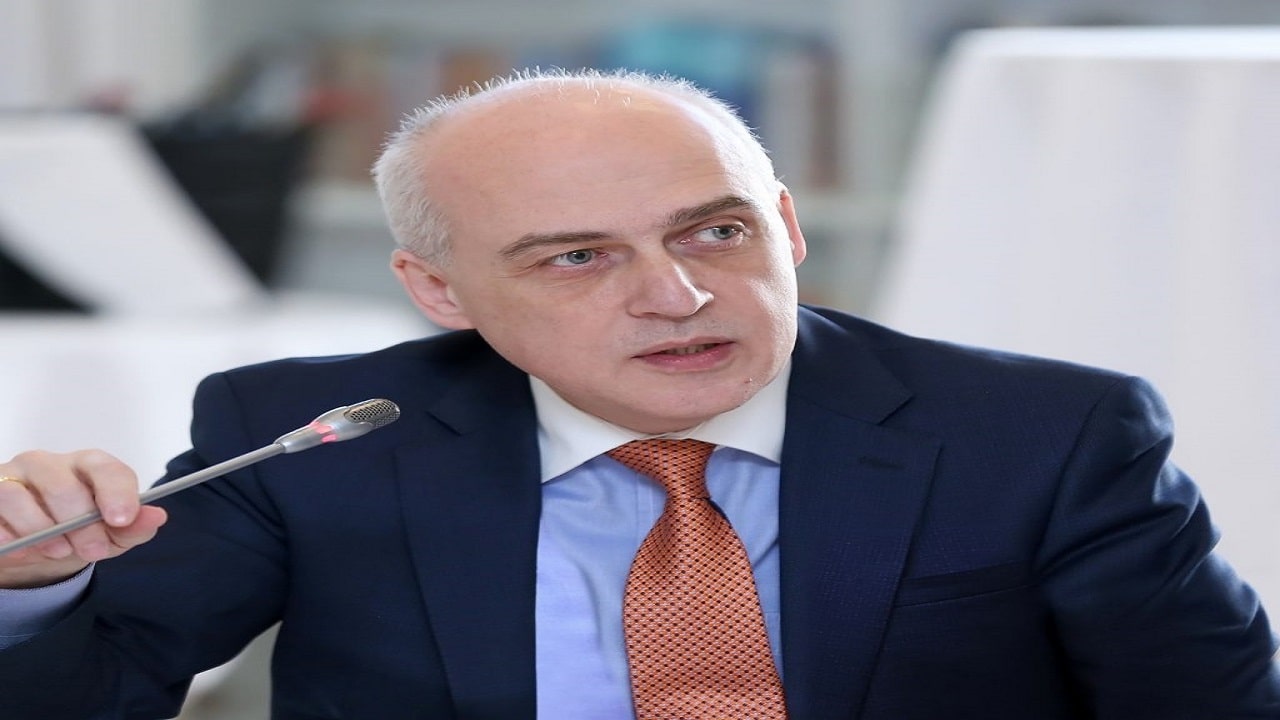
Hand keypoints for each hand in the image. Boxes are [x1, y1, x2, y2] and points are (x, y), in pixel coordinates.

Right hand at [0, 450, 166, 588]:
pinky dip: (8, 535)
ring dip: (40, 530)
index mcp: (86, 466)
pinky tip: (22, 548)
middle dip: (79, 523)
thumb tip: (157, 517)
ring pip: (16, 496)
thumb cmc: (80, 531)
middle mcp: (47, 465)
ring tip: (58, 550)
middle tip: (93, 550)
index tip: (122, 520)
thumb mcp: (113, 533)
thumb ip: (134, 525)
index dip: (116, 493)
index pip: (105, 468)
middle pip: (61, 484)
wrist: (38, 550)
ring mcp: (10, 478)